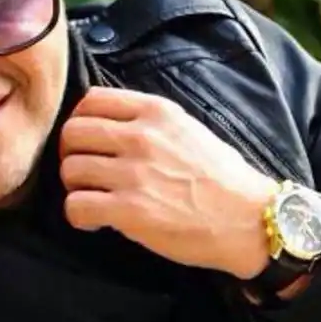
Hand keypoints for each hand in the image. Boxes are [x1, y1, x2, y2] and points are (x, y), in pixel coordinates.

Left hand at [59, 86, 277, 278]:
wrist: (250, 221)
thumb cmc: (224, 180)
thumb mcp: (190, 130)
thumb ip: (150, 123)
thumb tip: (113, 128)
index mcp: (156, 112)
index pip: (92, 100)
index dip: (81, 123)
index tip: (89, 143)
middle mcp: (141, 136)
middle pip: (72, 132)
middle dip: (71, 155)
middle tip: (84, 174)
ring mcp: (134, 173)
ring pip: (70, 169)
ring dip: (74, 187)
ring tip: (92, 199)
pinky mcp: (129, 210)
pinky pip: (76, 206)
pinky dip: (77, 216)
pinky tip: (94, 221)